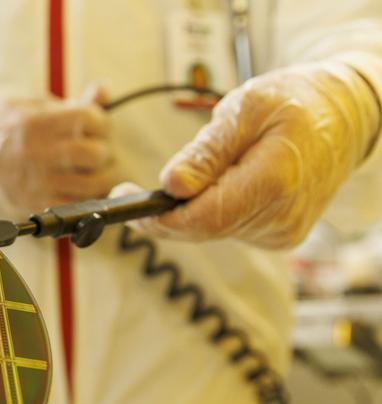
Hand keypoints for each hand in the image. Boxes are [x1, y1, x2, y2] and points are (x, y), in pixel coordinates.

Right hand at [0, 86, 113, 213]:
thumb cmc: (7, 127)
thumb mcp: (35, 107)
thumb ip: (74, 104)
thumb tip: (104, 90)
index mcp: (37, 123)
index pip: (89, 119)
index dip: (102, 122)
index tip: (99, 125)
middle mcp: (38, 153)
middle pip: (95, 154)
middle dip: (103, 150)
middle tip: (96, 148)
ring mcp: (38, 182)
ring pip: (93, 184)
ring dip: (101, 175)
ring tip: (92, 169)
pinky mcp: (37, 203)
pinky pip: (78, 204)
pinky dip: (86, 195)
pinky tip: (80, 185)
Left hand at [119, 62, 380, 248]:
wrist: (345, 117)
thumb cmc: (295, 102)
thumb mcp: (245, 108)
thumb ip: (207, 151)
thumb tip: (171, 185)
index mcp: (274, 181)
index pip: (203, 217)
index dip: (158, 217)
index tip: (123, 201)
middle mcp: (280, 217)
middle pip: (202, 229)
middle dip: (162, 213)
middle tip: (128, 192)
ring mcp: (282, 231)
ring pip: (211, 231)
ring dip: (187, 210)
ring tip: (187, 176)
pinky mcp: (279, 235)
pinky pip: (228, 229)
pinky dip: (210, 211)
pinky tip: (215, 186)